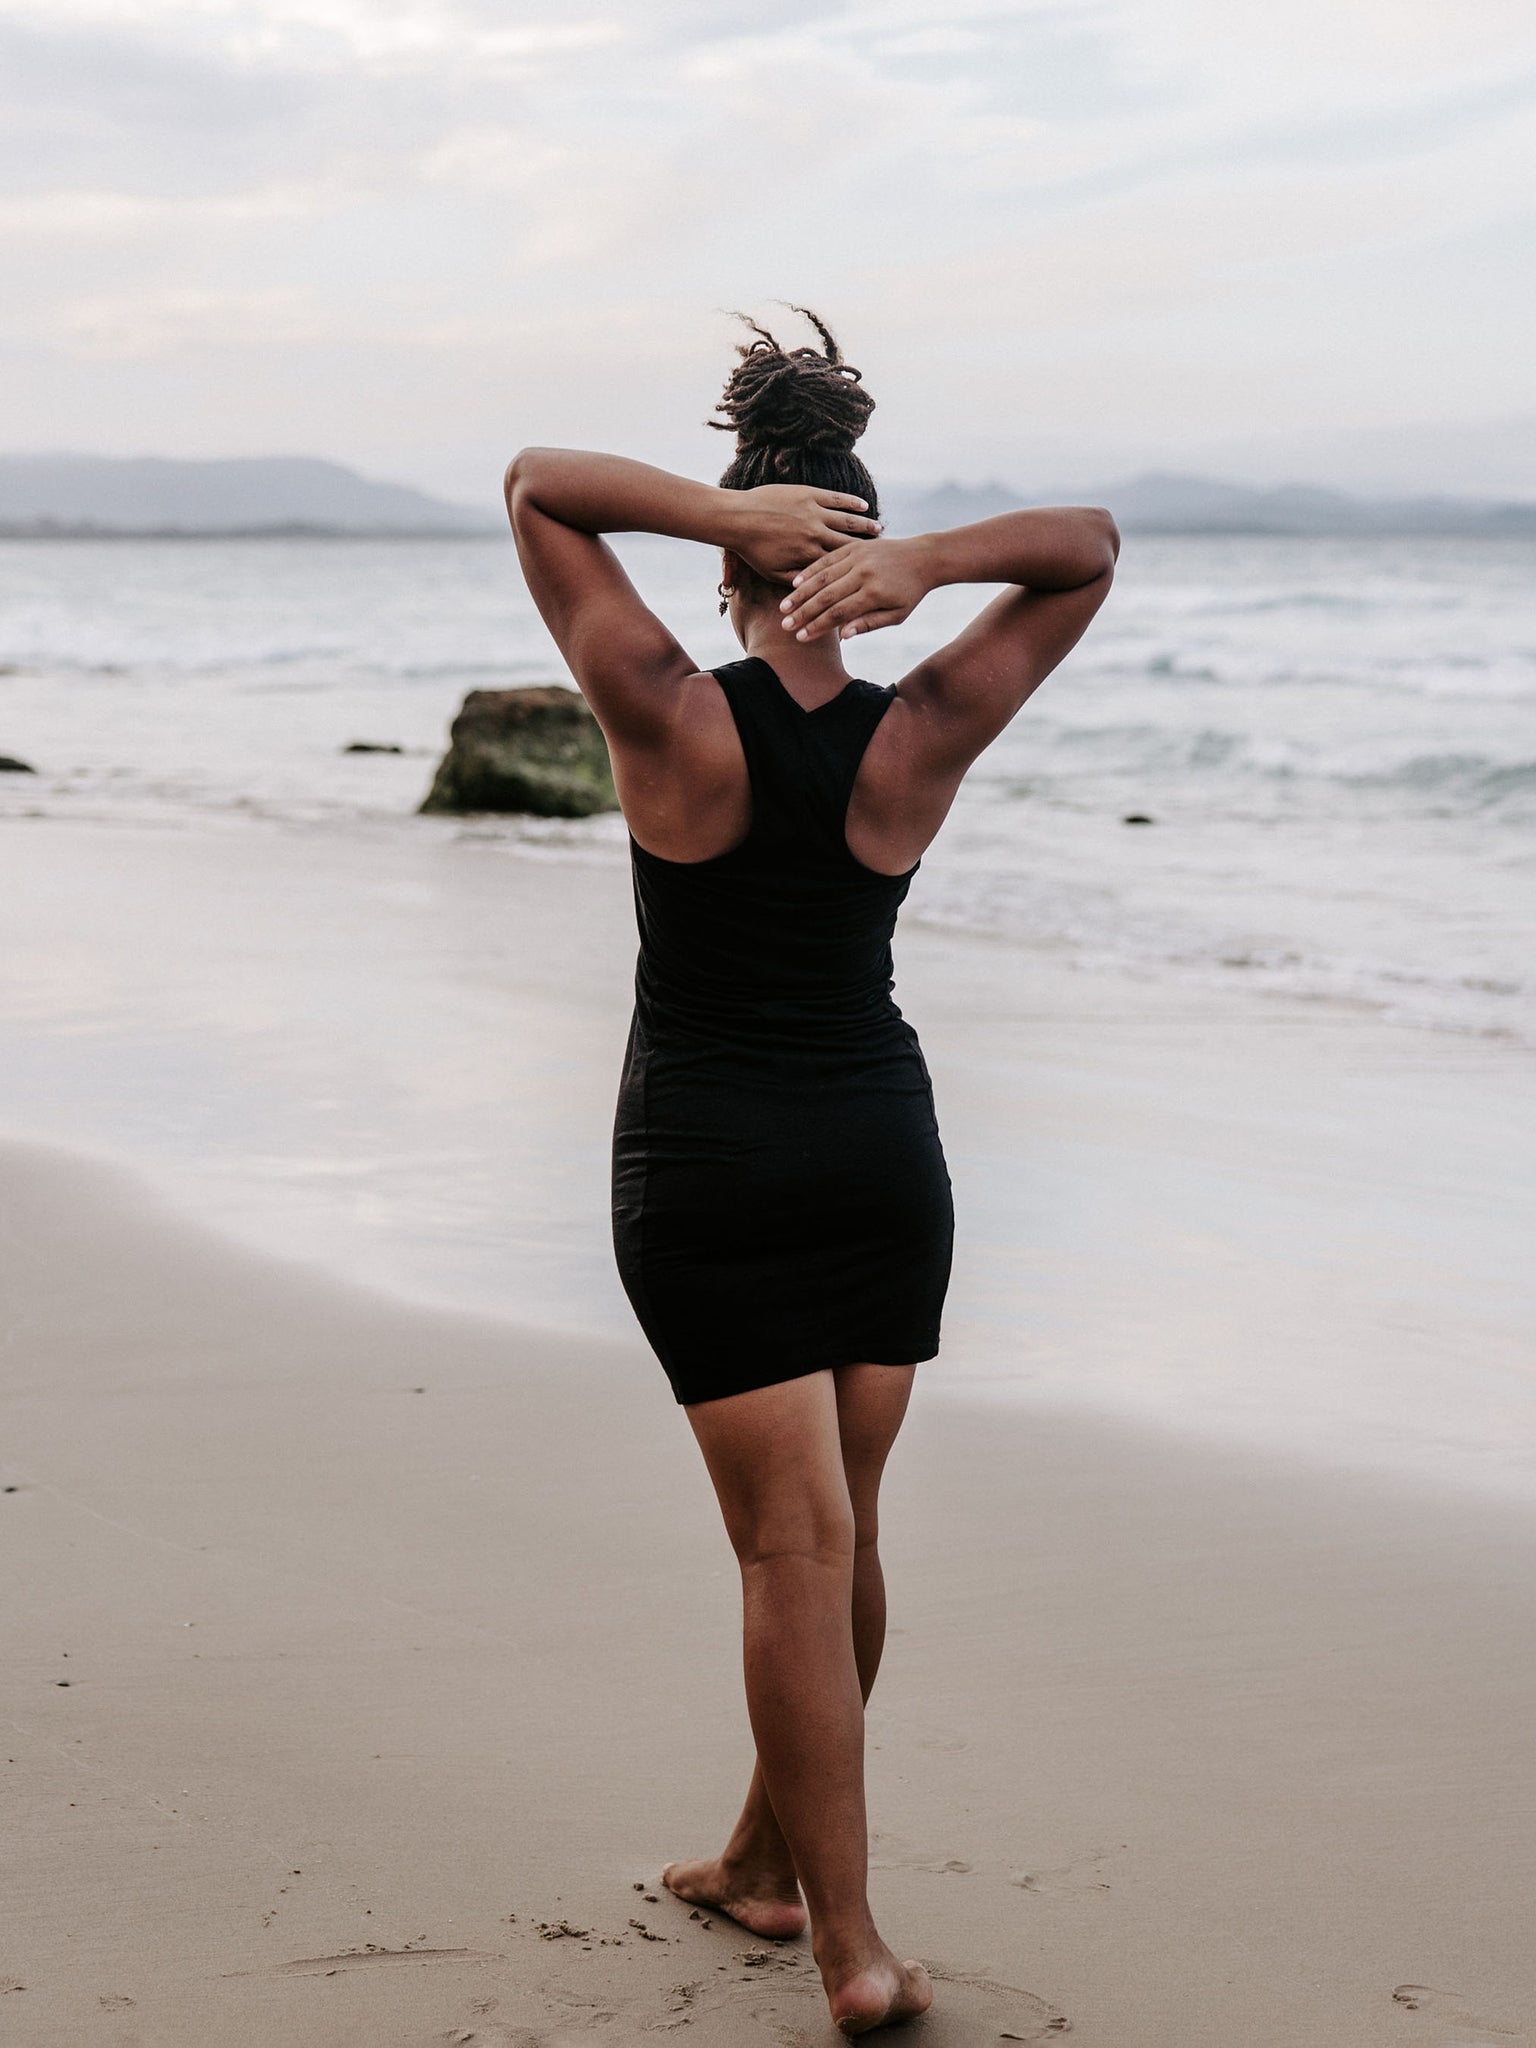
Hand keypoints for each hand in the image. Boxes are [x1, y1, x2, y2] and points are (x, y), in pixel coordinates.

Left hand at [729, 485, 880, 581]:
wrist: (737, 517)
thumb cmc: (752, 550)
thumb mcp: (773, 574)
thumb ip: (796, 580)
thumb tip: (815, 591)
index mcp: (808, 555)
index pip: (838, 566)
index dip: (856, 570)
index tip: (871, 575)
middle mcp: (815, 534)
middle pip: (849, 543)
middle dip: (868, 547)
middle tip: (884, 550)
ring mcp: (813, 512)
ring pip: (846, 520)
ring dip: (864, 525)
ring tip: (879, 529)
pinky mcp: (809, 495)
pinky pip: (836, 498)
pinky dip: (851, 503)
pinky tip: (864, 506)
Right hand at [778, 536, 929, 641]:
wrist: (923, 557)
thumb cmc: (909, 592)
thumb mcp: (896, 614)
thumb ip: (869, 623)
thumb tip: (842, 635)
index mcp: (874, 593)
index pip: (839, 613)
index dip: (818, 627)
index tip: (801, 638)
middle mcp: (863, 573)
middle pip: (826, 596)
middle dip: (803, 613)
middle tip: (785, 626)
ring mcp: (857, 557)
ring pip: (822, 577)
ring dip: (801, 594)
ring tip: (784, 608)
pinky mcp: (854, 546)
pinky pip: (828, 559)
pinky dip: (811, 571)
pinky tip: (795, 583)